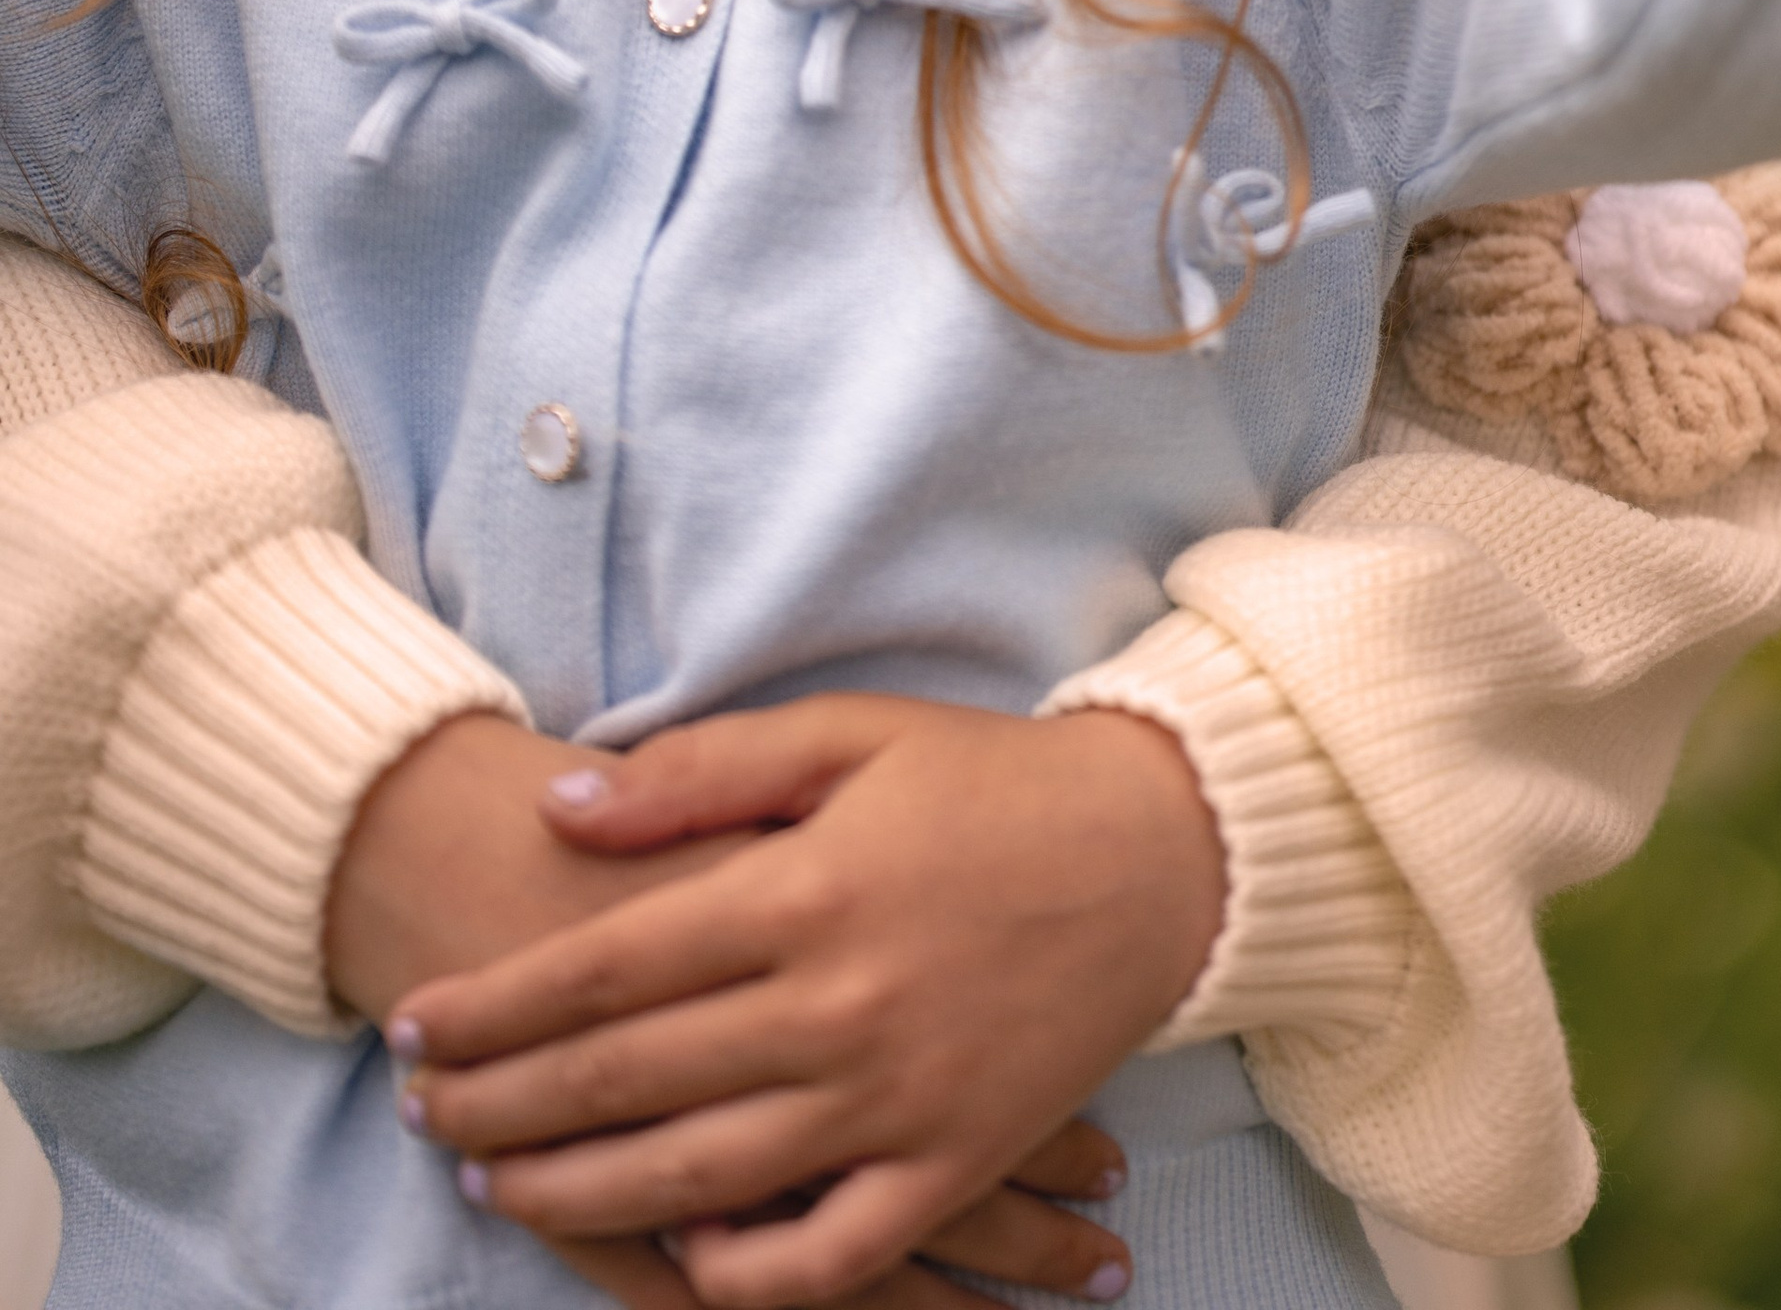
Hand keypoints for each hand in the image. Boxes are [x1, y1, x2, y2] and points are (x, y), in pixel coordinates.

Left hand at [392, 693, 1226, 1306]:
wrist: (1156, 852)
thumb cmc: (987, 781)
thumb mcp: (846, 734)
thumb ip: (701, 773)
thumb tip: (562, 804)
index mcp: (803, 890)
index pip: (605, 968)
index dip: (495, 1007)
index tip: (414, 1028)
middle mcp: (838, 1005)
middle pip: (629, 1079)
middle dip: (503, 1105)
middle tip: (419, 1117)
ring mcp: (897, 1098)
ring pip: (700, 1179)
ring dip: (580, 1191)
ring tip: (497, 1188)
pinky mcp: (954, 1161)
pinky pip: (829, 1256)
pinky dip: (743, 1276)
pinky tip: (676, 1258)